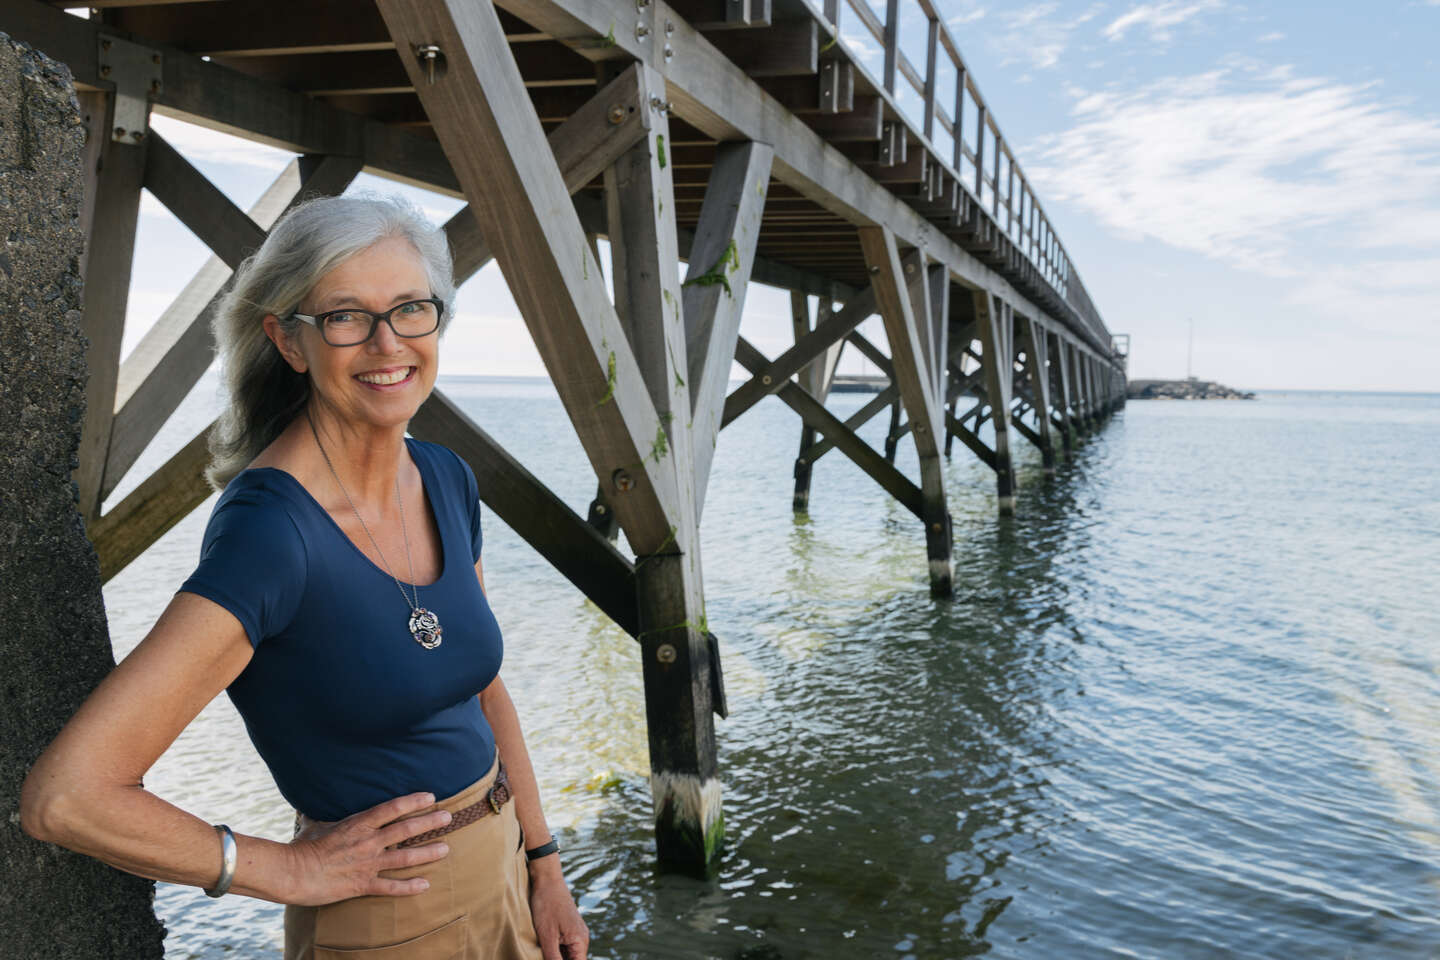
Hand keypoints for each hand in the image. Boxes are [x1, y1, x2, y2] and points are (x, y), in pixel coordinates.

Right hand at [285, 792, 452, 905]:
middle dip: (429, 822)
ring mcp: (367, 864)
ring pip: (405, 857)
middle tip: (449, 817)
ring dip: (428, 853)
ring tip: (446, 849)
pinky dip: (409, 887)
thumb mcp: (315, 823)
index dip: (413, 801)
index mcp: (358, 823)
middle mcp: (368, 842)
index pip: (392, 808)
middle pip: (406, 829)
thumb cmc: (301, 847)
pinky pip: (390, 887)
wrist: (292, 873)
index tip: (430, 796)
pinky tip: (425, 885)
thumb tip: (314, 801)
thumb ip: (322, 813)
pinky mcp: (362, 885)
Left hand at [529, 861, 588, 959]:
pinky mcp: (568, 928)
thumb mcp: (547, 937)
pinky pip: (564, 946)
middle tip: (543, 954)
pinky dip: (554, 950)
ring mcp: (575, 932)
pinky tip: (543, 947)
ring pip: (568, 955)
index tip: (549, 959)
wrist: (547, 880)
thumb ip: (553, 959)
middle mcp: (582, 938)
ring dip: (556, 957)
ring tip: (542, 949)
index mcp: (580, 941)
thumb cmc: (546, 906)